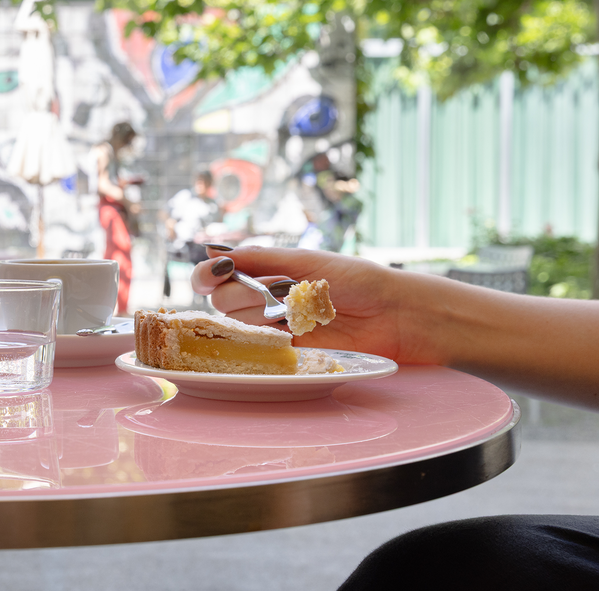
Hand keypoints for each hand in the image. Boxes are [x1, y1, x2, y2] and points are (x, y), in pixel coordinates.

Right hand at [190, 246, 412, 361]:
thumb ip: (259, 258)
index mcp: (264, 271)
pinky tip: (294, 330)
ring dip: (264, 314)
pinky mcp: (287, 352)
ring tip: (302, 308)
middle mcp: (262, 299)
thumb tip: (213, 250)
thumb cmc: (357, 279)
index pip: (216, 276)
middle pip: (221, 302)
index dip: (208, 275)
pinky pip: (259, 349)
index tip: (220, 272)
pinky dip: (268, 339)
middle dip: (245, 293)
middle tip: (283, 289)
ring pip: (238, 324)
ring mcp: (273, 326)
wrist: (394, 315)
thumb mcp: (307, 261)